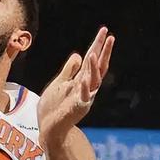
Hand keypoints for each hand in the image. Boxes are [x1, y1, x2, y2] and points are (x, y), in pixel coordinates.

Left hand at [37, 27, 114, 145]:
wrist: (48, 128)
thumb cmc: (54, 107)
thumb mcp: (59, 82)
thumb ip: (69, 70)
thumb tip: (79, 54)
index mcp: (81, 80)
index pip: (92, 59)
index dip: (98, 45)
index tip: (105, 31)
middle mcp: (86, 87)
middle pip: (98, 66)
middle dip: (103, 52)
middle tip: (110, 36)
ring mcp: (84, 97)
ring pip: (93, 80)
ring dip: (94, 67)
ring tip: (94, 52)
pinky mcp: (78, 108)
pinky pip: (83, 97)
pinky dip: (84, 88)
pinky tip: (83, 79)